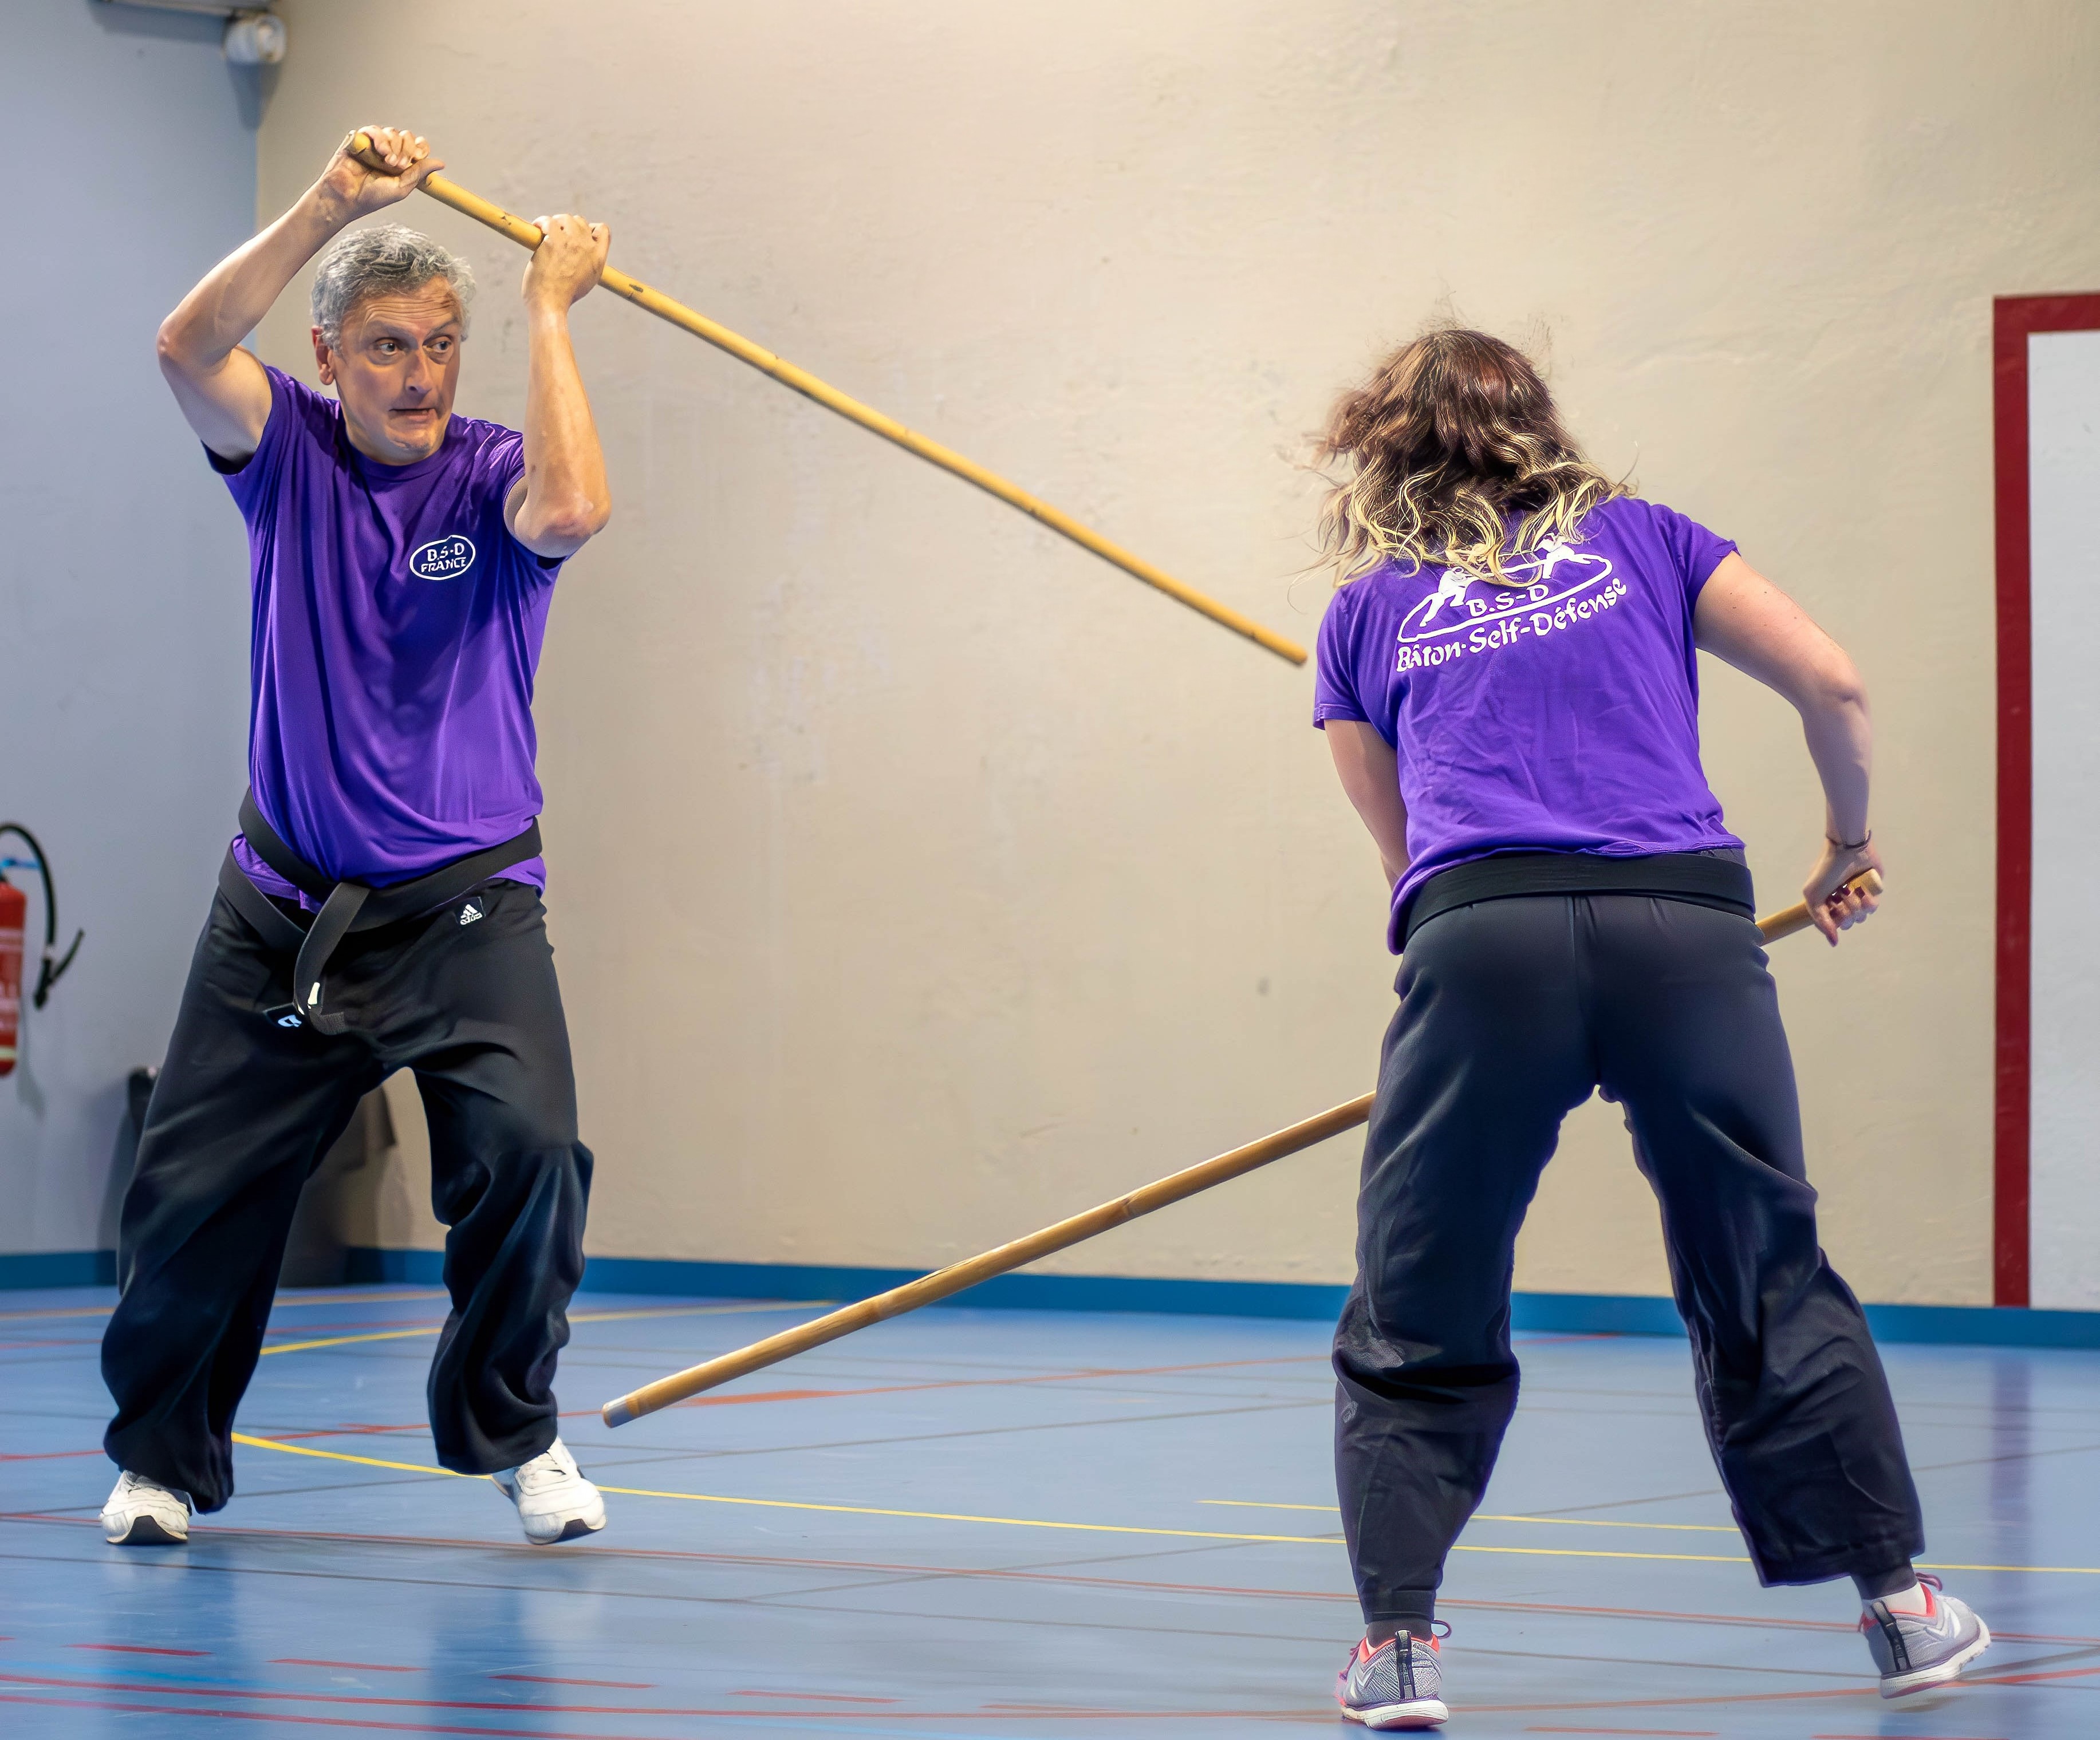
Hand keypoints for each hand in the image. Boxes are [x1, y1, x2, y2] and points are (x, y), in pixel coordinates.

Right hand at [315, 127, 442, 219]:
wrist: (346, 197)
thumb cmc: (371, 197)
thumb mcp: (402, 187)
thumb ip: (419, 173)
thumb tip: (440, 163)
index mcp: (402, 164)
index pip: (418, 147)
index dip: (420, 148)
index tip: (418, 158)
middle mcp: (390, 152)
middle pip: (407, 137)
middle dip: (406, 149)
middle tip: (398, 165)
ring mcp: (375, 146)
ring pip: (392, 132)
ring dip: (393, 146)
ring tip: (387, 162)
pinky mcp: (360, 140)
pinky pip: (374, 129)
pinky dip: (380, 138)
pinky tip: (380, 151)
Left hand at [523, 214, 610, 310]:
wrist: (551, 303)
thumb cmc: (564, 295)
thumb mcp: (587, 280)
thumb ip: (588, 262)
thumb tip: (579, 252)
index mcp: (599, 258)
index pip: (602, 230)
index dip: (589, 228)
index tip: (576, 235)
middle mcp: (588, 247)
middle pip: (580, 221)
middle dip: (567, 225)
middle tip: (556, 236)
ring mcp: (571, 242)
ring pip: (565, 218)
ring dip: (554, 223)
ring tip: (545, 232)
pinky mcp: (554, 240)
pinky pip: (548, 221)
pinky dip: (541, 223)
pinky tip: (536, 229)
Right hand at [1802, 835, 1882, 945]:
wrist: (1847, 848)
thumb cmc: (1826, 870)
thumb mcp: (1812, 895)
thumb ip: (1821, 921)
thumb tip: (1834, 942)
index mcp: (1825, 903)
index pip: (1831, 924)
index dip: (1833, 921)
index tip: (1832, 908)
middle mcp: (1841, 902)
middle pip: (1847, 923)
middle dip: (1845, 911)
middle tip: (1842, 895)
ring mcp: (1857, 897)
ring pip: (1861, 917)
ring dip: (1856, 904)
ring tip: (1852, 889)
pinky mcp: (1872, 891)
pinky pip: (1873, 907)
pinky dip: (1868, 900)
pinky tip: (1863, 889)